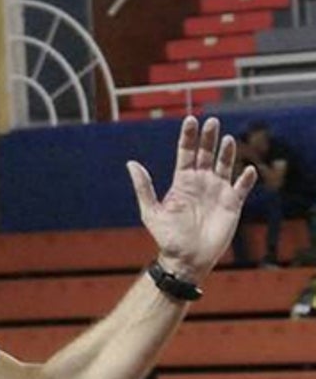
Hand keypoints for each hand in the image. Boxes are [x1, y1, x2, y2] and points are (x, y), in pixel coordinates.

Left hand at [127, 115, 256, 282]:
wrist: (186, 259)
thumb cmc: (167, 237)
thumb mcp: (151, 211)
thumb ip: (143, 187)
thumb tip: (131, 163)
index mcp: (182, 181)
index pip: (186, 153)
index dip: (188, 136)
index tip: (191, 119)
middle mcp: (201, 182)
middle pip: (206, 154)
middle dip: (209, 137)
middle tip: (211, 121)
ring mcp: (217, 191)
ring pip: (225, 165)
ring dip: (227, 152)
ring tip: (228, 139)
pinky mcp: (232, 204)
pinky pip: (242, 187)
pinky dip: (246, 178)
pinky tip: (247, 169)